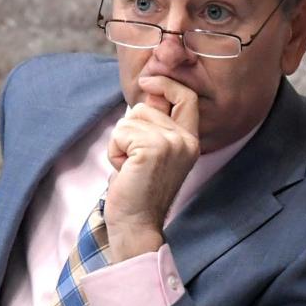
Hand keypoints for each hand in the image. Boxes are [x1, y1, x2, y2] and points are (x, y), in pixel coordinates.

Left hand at [104, 75, 199, 261]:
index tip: (147, 80)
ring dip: (120, 142)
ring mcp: (171, 144)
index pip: (186, 96)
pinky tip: (124, 170)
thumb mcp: (156, 152)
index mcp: (191, 139)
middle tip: (134, 159)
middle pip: (147, 107)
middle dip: (130, 129)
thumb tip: (149, 92)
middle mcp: (186, 139)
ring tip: (130, 166)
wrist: (137, 225)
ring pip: (131, 119)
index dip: (166, 84)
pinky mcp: (151, 150)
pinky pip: (121, 133)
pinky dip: (114, 151)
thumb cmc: (139, 190)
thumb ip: (156, 125)